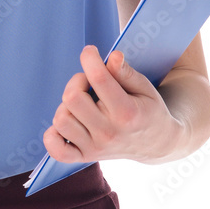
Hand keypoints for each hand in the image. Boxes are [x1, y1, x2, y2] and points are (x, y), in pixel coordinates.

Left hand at [43, 44, 185, 164]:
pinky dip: (53, 135)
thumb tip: (112, 56)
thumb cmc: (148, 110)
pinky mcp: (86, 156)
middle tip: (89, 81)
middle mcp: (108, 132)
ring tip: (82, 102)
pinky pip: (57, 149)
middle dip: (78, 80)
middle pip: (72, 97)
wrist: (156, 145)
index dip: (89, 58)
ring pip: (61, 120)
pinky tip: (69, 121)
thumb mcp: (145, 88)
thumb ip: (126, 72)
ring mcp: (95, 147)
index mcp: (126, 113)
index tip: (90, 51)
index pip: (98, 78)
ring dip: (66, 105)